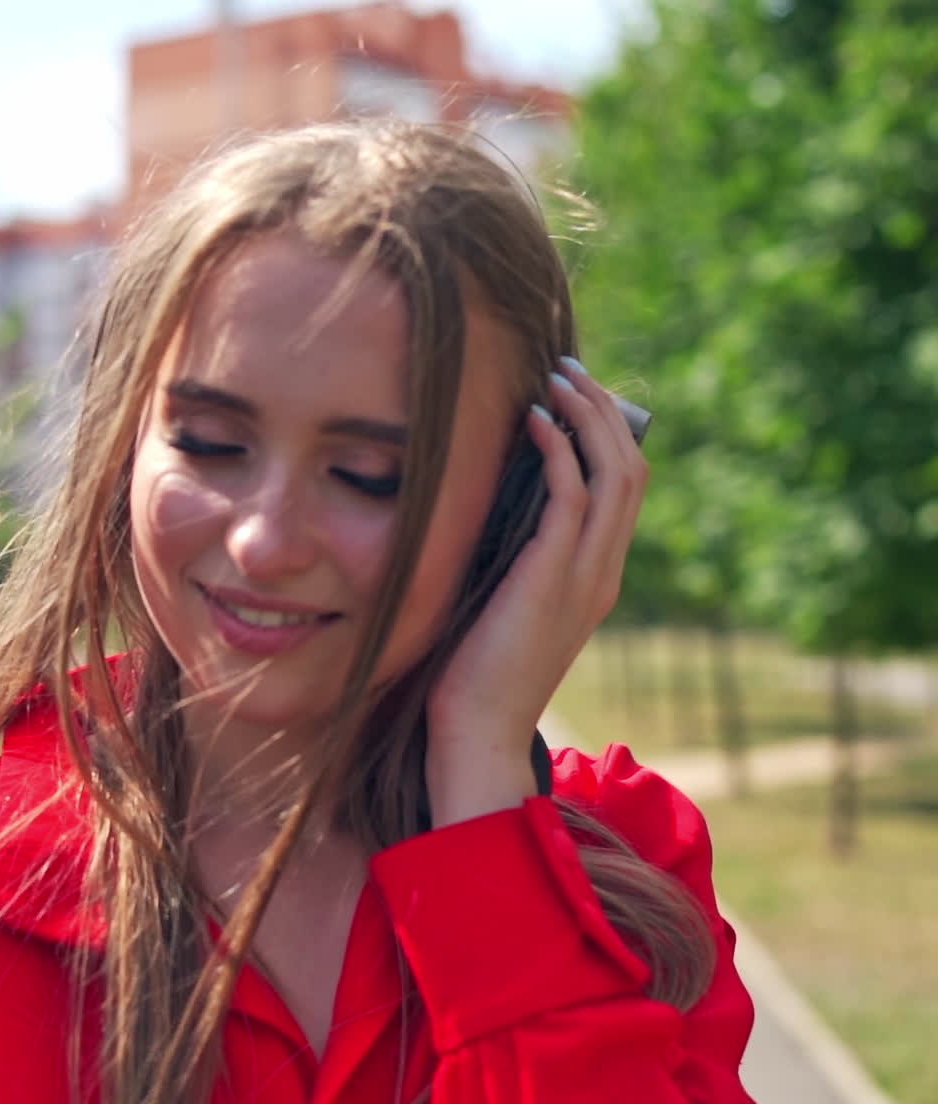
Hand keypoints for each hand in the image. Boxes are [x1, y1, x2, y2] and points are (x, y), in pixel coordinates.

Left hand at [425, 358, 648, 824]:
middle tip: (569, 371)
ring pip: (614, 473)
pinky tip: (532, 419)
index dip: (606, 436)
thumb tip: (492, 498)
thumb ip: (514, 554)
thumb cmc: (475, 669)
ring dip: (589, 417)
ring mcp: (586, 576)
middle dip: (605, 412)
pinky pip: (571, 494)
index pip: (623, 491)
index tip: (572, 398)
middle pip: (631, 470)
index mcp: (597, 578)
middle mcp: (604, 572)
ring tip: (558, 378)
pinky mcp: (553, 577)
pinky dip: (559, 448)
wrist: (476, 729)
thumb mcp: (503, 599)